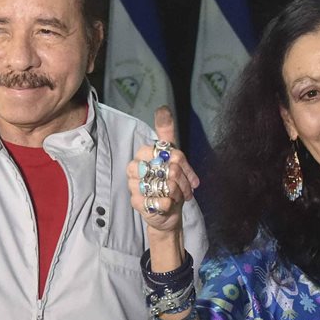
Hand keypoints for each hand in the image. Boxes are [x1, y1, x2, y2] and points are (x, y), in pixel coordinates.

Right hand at [126, 106, 200, 235]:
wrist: (167, 211)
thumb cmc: (168, 182)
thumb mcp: (171, 155)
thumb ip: (165, 132)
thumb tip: (162, 108)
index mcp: (141, 155)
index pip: (157, 150)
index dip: (177, 161)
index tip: (184, 169)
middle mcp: (134, 170)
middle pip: (163, 168)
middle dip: (180, 178)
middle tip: (186, 187)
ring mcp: (133, 187)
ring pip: (162, 184)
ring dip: (176, 191)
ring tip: (179, 195)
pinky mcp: (137, 204)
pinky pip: (159, 201)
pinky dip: (169, 203)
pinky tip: (170, 204)